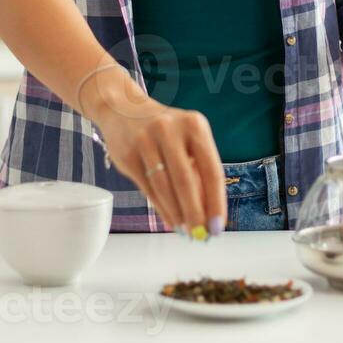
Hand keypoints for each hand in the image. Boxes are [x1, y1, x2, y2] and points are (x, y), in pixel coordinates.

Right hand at [88, 82, 226, 238]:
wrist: (123, 108)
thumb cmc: (164, 130)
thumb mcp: (186, 139)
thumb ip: (198, 171)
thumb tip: (208, 213)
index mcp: (194, 125)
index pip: (211, 169)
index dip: (216, 201)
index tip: (219, 225)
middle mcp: (170, 130)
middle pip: (187, 181)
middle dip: (195, 213)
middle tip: (201, 235)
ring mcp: (146, 141)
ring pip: (165, 187)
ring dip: (177, 214)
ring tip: (186, 231)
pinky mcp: (128, 155)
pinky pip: (147, 188)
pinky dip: (161, 208)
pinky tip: (170, 219)